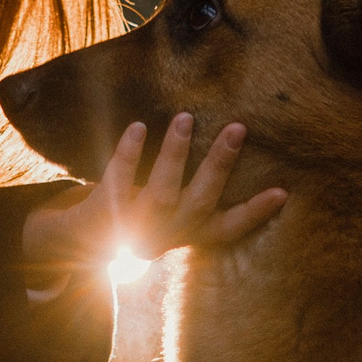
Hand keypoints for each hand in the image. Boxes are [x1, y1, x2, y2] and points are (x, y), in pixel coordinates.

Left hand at [20, 113, 287, 272]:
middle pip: (199, 202)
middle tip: (238, 127)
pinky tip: (137, 126)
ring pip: (161, 193)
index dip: (256, 213)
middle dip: (219, 166)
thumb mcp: (173, 213)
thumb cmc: (141, 215)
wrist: (78, 244)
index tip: (283, 192)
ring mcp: (134, 227)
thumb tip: (238, 141)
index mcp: (189, 234)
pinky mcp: (102, 217)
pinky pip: (116, 183)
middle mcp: (166, 233)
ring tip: (185, 117)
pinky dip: (128, 155)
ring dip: (174, 155)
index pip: (229, 228)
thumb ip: (198, 191)